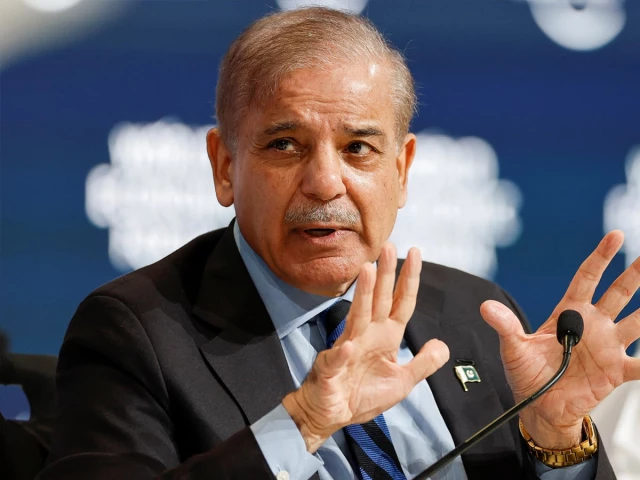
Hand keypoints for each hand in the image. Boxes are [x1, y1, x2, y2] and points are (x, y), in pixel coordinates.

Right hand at [282, 243, 449, 452]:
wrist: (330, 414)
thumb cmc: (362, 395)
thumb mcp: (402, 382)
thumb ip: (423, 363)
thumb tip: (443, 344)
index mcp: (386, 337)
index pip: (402, 303)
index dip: (409, 279)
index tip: (416, 253)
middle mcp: (367, 336)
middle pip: (379, 300)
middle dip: (385, 273)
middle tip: (389, 246)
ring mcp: (347, 349)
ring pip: (357, 317)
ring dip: (362, 295)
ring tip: (367, 270)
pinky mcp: (331, 369)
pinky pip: (337, 360)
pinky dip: (342, 354)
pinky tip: (347, 345)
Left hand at [480, 230, 639, 448]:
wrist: (540, 407)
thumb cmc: (527, 375)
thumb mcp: (513, 347)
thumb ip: (505, 326)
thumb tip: (486, 307)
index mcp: (569, 313)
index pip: (587, 278)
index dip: (601, 257)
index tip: (615, 237)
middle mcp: (593, 325)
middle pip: (618, 293)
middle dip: (634, 274)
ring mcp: (607, 346)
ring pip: (637, 322)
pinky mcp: (616, 371)